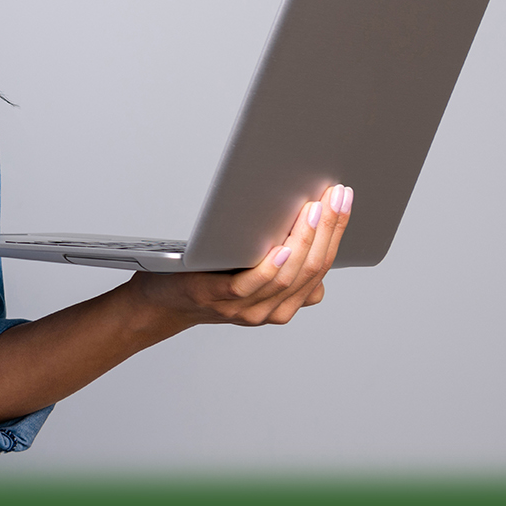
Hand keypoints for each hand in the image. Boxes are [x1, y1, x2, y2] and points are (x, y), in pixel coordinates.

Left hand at [133, 184, 352, 326]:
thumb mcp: (252, 266)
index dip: (336, 231)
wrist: (162, 300)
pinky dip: (270, 267)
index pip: (321, 266)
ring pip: (286, 277)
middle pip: (310, 270)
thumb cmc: (208, 275)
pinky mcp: (216, 298)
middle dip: (327, 230)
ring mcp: (245, 307)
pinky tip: (280, 247)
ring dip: (303, 241)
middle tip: (334, 196)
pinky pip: (251, 285)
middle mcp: (271, 309)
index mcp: (285, 301)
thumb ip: (284, 258)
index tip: (343, 198)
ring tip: (312, 212)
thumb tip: (315, 223)